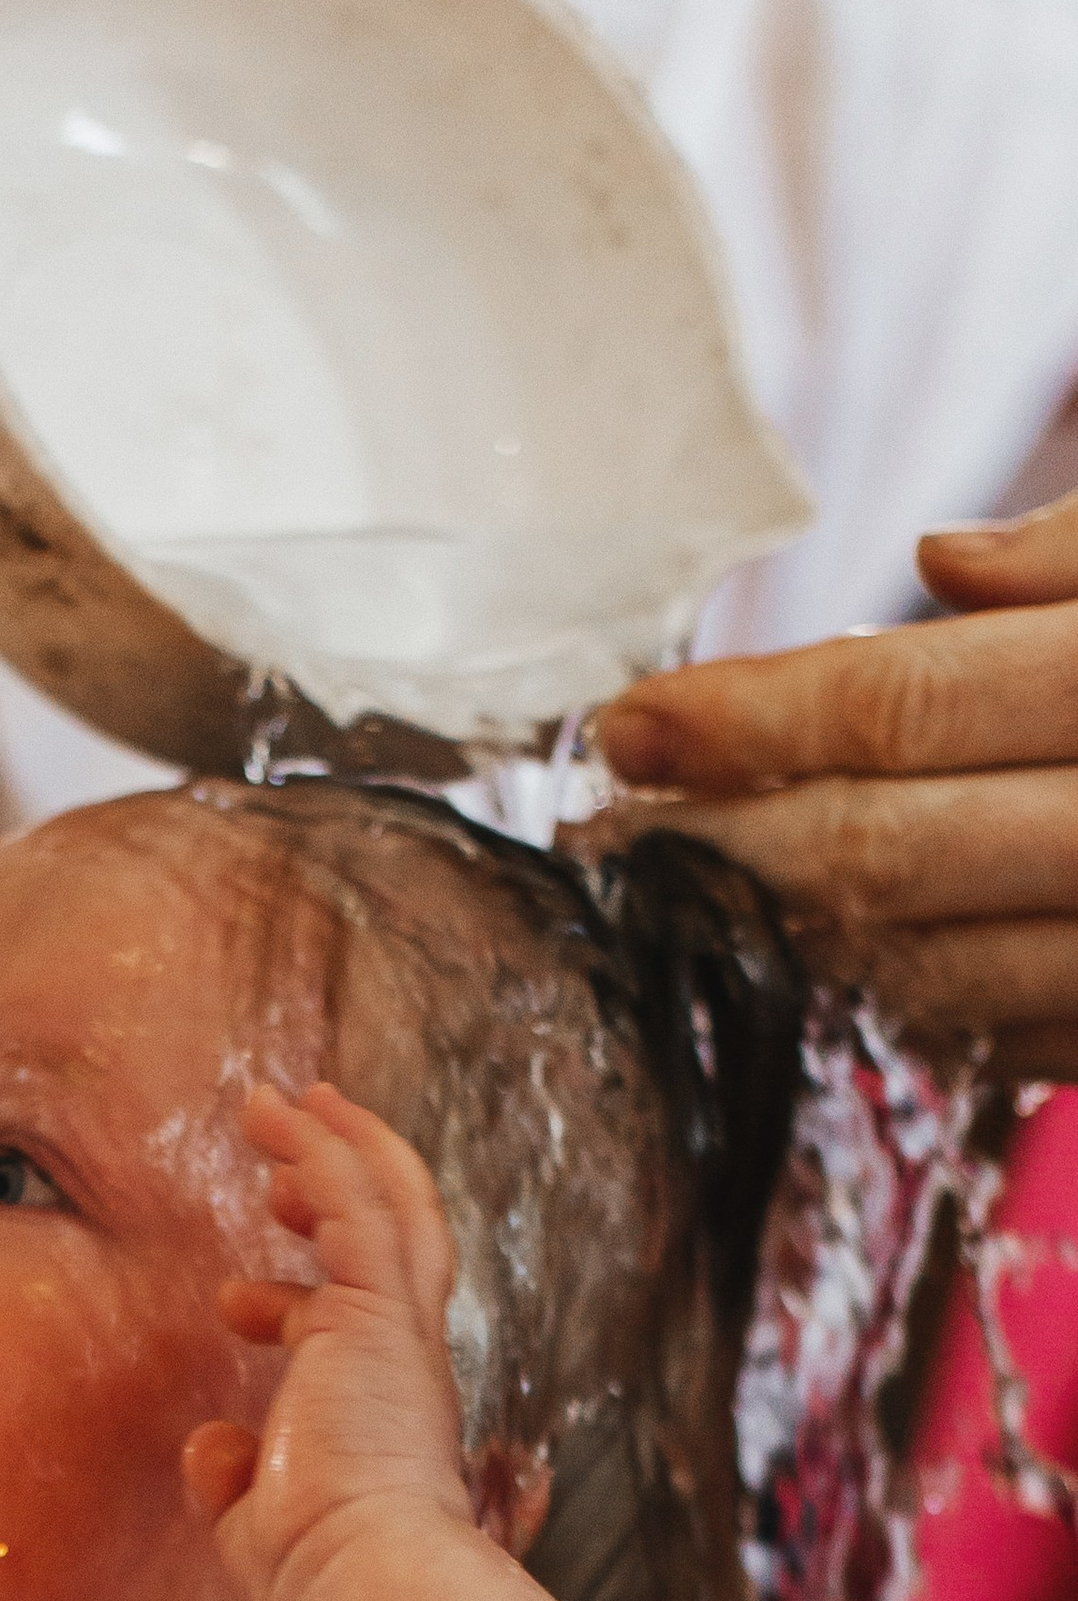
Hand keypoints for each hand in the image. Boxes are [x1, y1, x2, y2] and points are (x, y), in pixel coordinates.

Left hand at [186, 1081, 470, 1600]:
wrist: (367, 1581)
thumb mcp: (258, 1529)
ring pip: (384, 1204)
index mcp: (383, 1417)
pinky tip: (278, 1113)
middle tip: (289, 1147)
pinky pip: (354, 1200)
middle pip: (396, 1242)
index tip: (233, 1301)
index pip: (355, 1331)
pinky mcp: (378, 1309)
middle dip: (344, 1185)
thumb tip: (211, 1446)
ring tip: (275, 1103)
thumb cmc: (321, 1580)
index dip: (293, 1301)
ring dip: (330, 1147)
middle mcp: (403, 1365)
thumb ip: (236, 1485)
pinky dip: (320, 1148)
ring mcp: (397, 1332)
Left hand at [594, 495, 1077, 1082]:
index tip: (628, 727)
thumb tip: (935, 560)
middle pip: (878, 851)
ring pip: (918, 967)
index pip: (901, 706)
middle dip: (721, 847)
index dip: (744, 719)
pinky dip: (893, 1005)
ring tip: (685, 907)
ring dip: (784, 942)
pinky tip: (821, 965)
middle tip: (612, 840)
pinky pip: (987, 1040)